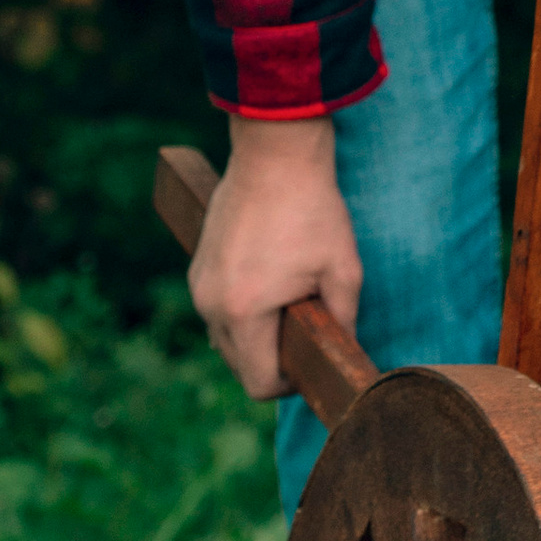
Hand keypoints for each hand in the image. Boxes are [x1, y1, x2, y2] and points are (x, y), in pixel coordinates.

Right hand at [188, 115, 363, 400]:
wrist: (275, 154)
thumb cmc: (313, 210)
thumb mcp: (343, 271)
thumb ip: (343, 321)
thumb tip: (343, 353)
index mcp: (245, 313)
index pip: (258, 382)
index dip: (289, 385)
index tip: (311, 365)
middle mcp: (211, 305)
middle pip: (238, 365)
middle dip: (272, 361)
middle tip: (307, 333)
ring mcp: (199, 285)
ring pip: (225, 339)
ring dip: (255, 337)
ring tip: (290, 305)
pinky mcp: (197, 267)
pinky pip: (217, 310)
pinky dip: (240, 312)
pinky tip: (270, 285)